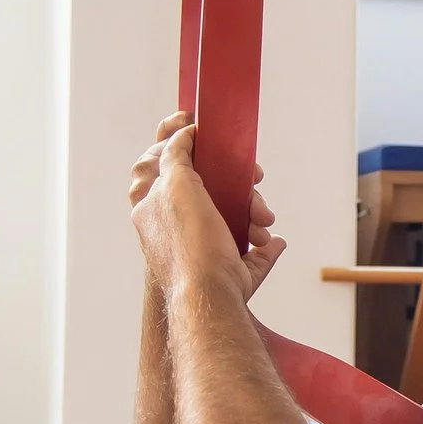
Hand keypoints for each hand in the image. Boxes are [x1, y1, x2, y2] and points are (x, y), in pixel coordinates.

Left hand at [130, 120, 287, 301]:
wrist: (210, 298)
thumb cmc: (190, 244)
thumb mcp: (176, 184)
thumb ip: (176, 155)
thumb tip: (184, 135)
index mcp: (152, 207)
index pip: (161, 163)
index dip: (180, 140)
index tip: (200, 125)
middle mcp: (172, 227)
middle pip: (207, 187)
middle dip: (235, 183)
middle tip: (254, 177)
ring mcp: (198, 248)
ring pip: (232, 214)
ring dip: (251, 211)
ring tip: (262, 223)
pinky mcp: (224, 269)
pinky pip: (248, 246)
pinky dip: (262, 242)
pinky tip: (269, 239)